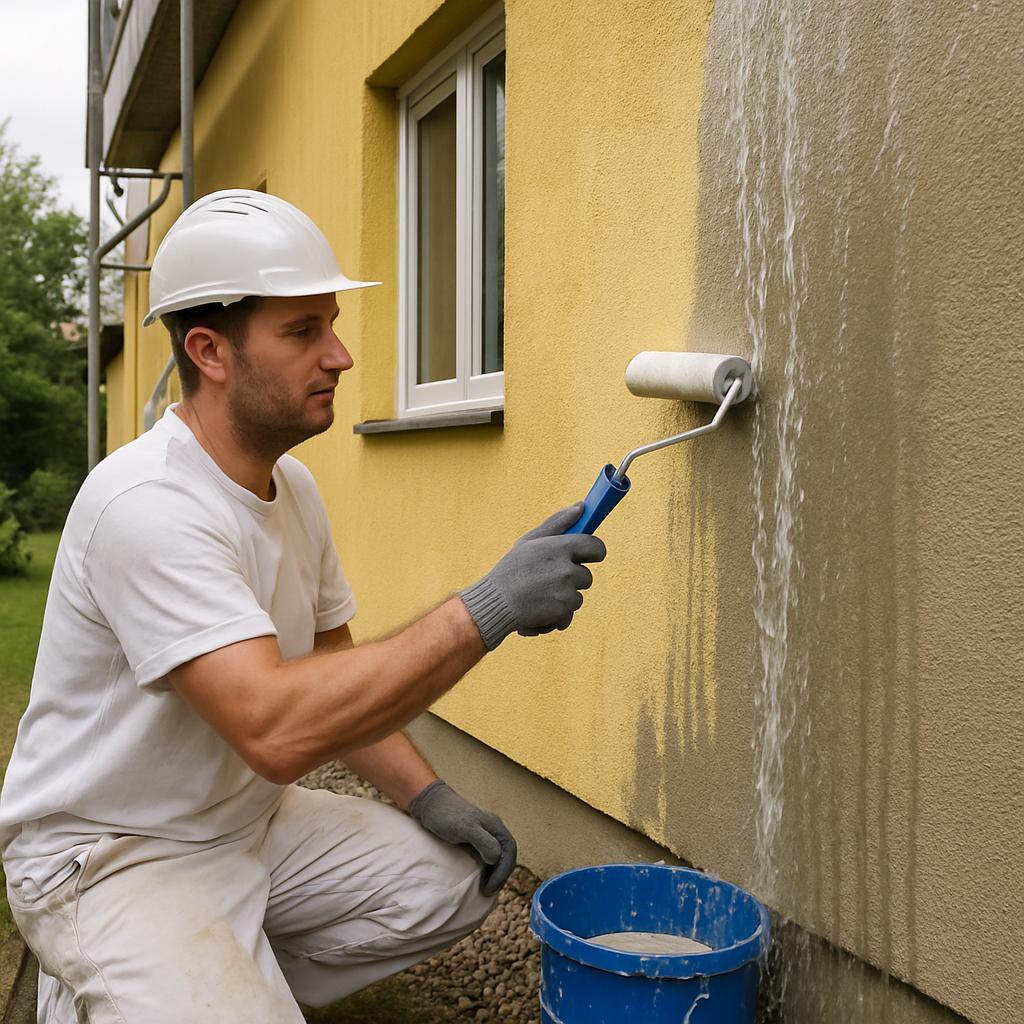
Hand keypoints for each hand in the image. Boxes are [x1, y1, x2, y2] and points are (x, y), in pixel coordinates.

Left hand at [409, 780, 516, 896]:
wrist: (429, 804)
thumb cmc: (446, 815)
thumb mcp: (465, 828)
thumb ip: (484, 842)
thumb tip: (496, 859)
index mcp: (495, 827)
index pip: (509, 852)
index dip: (503, 872)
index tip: (490, 888)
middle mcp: (493, 830)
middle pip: (505, 856)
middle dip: (500, 876)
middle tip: (488, 892)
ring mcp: (484, 835)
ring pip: (497, 858)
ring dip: (494, 874)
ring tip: (484, 889)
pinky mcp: (473, 839)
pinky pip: (486, 857)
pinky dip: (486, 870)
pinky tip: (479, 879)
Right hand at [459, 503, 606, 648]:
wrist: (494, 603)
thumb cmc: (511, 569)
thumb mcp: (530, 541)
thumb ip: (558, 522)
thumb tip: (581, 506)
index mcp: (560, 547)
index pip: (596, 547)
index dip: (594, 552)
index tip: (586, 557)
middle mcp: (566, 569)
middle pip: (586, 576)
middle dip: (571, 579)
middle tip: (547, 579)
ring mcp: (566, 592)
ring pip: (578, 596)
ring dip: (562, 598)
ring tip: (538, 595)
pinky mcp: (562, 612)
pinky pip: (570, 614)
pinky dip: (557, 616)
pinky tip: (538, 610)